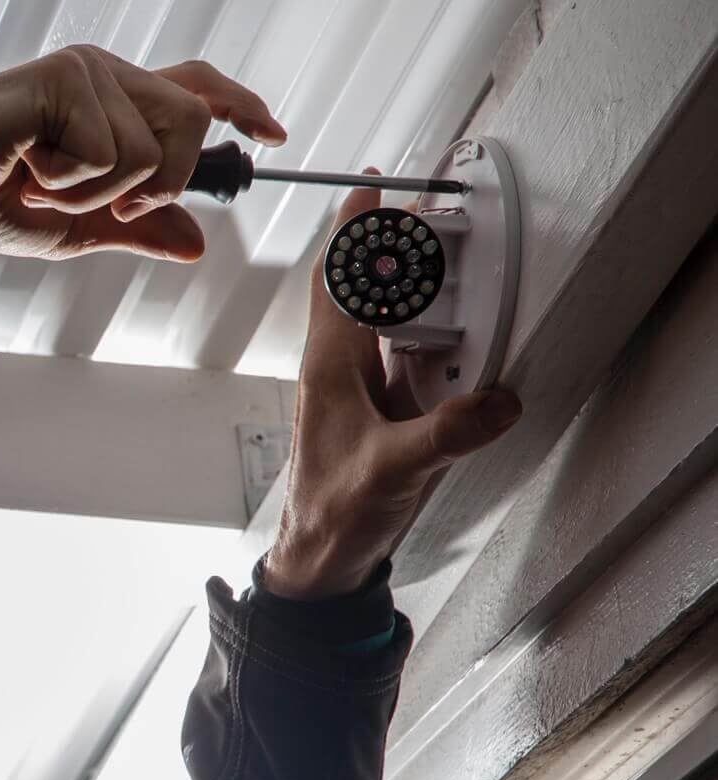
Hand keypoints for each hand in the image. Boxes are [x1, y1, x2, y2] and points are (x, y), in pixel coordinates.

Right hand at [0, 47, 286, 261]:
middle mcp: (108, 76)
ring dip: (96, 194)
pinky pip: (109, 153)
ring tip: (44, 184)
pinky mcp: (68, 78)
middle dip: (160, 183)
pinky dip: (69, 183)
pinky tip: (28, 168)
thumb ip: (137, 229)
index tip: (272, 134)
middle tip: (108, 205)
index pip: (196, 88)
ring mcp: (90, 72)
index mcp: (114, 103)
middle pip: (191, 121)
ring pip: (149, 151)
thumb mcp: (77, 229)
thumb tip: (196, 243)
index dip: (241, 106)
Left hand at [260, 183, 523, 599]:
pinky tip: (448, 328)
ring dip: (403, 281)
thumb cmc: (334, 511)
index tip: (373, 186)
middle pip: (356, 284)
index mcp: (331, 365)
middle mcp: (340, 367)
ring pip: (377, 315)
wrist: (319, 557)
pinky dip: (423, 328)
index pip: (338, 279)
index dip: (353, 230)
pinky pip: (399, 351)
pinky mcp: (377, 409)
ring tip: (436, 251)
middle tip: (419, 206)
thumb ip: (445, 435)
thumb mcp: (394, 470)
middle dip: (383, 241)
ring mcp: (357, 387)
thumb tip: (496, 401)